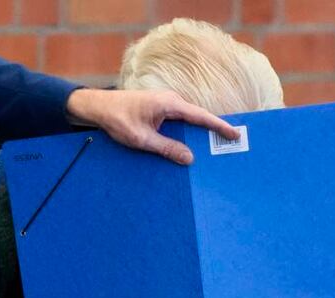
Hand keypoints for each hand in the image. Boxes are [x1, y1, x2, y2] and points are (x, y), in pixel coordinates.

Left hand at [65, 88, 238, 164]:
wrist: (99, 107)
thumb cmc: (118, 119)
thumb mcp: (141, 139)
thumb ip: (166, 148)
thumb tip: (189, 158)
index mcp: (170, 104)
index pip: (201, 117)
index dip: (219, 126)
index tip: (235, 134)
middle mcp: (171, 101)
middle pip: (198, 118)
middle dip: (214, 130)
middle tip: (230, 143)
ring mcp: (166, 104)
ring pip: (189, 120)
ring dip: (200, 132)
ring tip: (214, 146)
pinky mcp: (160, 109)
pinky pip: (179, 121)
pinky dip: (187, 131)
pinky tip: (190, 143)